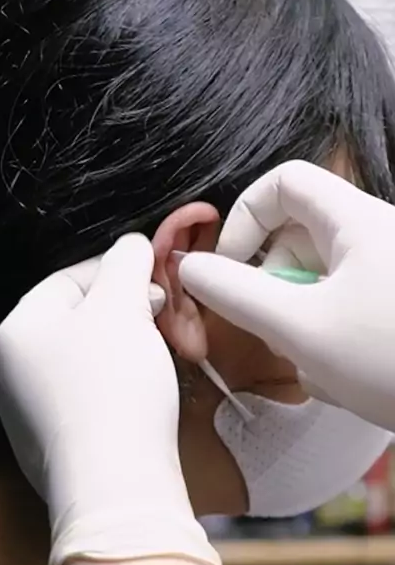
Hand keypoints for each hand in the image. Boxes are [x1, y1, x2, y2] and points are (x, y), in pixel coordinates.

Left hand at [0, 233, 221, 564]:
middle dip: (127, 311)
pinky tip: (146, 395)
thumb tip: (132, 246)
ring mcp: (32, 414)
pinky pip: (92, 398)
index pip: (70, 279)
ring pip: (89, 359)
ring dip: (128, 347)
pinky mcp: (59, 447)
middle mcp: (13, 372)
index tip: (158, 280)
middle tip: (164, 317)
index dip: (119, 271)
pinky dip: (121, 388)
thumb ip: (126, 262)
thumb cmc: (113, 386)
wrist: (117, 488)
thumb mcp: (122, 306)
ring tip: (161, 352)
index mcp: (16, 331)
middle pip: (79, 320)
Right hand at [178, 161, 394, 431]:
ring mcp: (389, 276)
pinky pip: (348, 313)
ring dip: (305, 328)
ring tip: (324, 370)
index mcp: (356, 221)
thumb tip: (189, 268)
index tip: (228, 268)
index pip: (284, 182)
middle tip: (278, 335)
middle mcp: (377, 238)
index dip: (244, 217)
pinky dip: (335, 344)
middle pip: (299, 240)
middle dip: (276, 291)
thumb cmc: (393, 359)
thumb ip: (236, 294)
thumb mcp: (302, 329)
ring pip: (322, 285)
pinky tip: (351, 381)